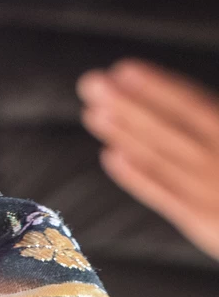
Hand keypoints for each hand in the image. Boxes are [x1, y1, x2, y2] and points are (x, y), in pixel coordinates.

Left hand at [79, 59, 218, 259]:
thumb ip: (210, 119)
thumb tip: (177, 91)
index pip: (196, 107)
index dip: (160, 88)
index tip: (124, 69)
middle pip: (172, 132)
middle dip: (130, 106)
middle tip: (91, 83)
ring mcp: (216, 198)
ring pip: (163, 162)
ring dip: (125, 136)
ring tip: (93, 113)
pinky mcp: (207, 227)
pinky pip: (167, 199)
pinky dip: (138, 178)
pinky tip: (111, 156)